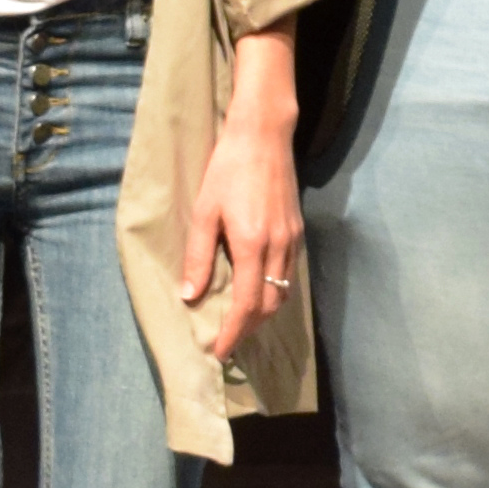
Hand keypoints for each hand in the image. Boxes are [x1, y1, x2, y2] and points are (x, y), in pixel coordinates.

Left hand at [183, 43, 309, 364]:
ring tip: (240, 321)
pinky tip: (258, 289)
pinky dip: (274, 290)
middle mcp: (278, 246)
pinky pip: (289, 273)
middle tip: (228, 341)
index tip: (220, 352)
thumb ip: (198, 256)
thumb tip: (190, 296)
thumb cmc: (227, 169)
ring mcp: (293, 238)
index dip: (233, 333)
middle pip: (271, 305)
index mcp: (252, 244)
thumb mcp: (204, 211)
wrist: (263, 135)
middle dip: (249, 328)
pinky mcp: (298, 230)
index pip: (247, 304)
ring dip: (263, 312)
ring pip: (284, 291)